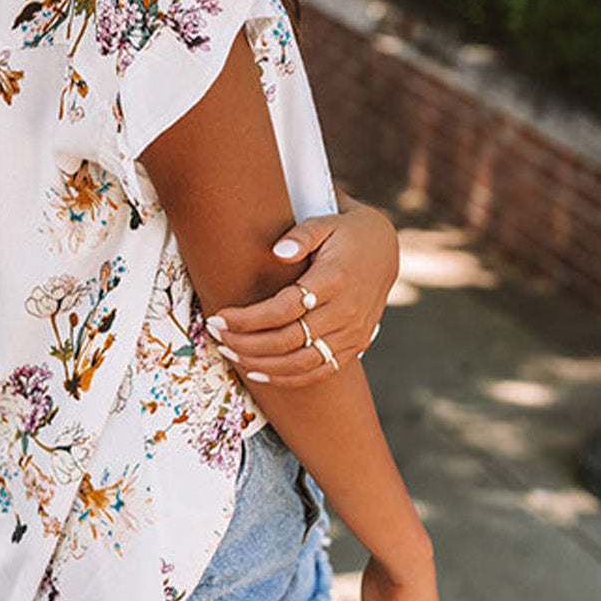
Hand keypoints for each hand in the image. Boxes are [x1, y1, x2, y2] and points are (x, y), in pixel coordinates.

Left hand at [204, 194, 399, 387]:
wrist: (384, 249)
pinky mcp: (356, 346)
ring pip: (301, 362)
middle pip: (288, 340)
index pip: (284, 309)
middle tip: (216, 336)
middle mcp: (347, 312)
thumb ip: (301, 235)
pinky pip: (320, 371)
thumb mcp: (325, 222)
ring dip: (261, 363)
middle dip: (246, 343)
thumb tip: (277, 251)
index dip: (248, 318)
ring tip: (229, 354)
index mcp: (335, 280)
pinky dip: (288, 377)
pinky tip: (259, 372)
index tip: (219, 317)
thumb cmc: (345, 233)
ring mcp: (353, 334)